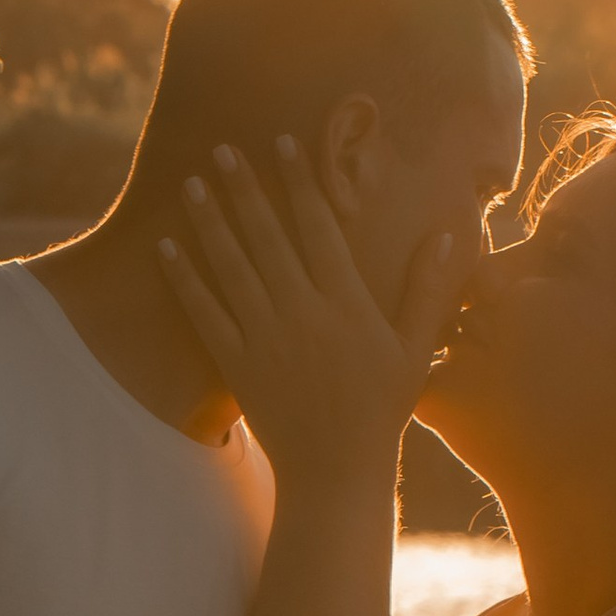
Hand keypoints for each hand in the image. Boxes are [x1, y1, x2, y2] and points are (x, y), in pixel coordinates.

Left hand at [156, 138, 458, 481]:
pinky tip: (166, 246)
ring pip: (231, 267)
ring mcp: (264, 338)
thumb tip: (448, 233)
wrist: (336, 471)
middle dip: (245, 188)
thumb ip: (427, 289)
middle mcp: (302, 313)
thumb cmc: (382, 409)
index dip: (299, 183)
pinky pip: (204, 313)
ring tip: (193, 181)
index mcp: (346, 304)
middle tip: (224, 148)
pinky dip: (184, 278)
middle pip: (267, 237)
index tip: (283, 143)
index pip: (319, 229)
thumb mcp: (416, 349)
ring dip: (209, 221)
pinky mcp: (235, 364)